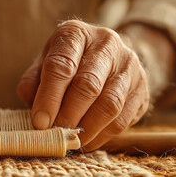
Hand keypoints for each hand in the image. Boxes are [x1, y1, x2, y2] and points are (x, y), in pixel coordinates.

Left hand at [17, 20, 148, 150]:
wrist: (109, 57)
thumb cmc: (69, 62)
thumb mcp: (45, 62)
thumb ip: (34, 81)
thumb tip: (34, 108)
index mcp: (76, 34)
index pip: (61, 65)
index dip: (49, 97)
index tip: (40, 122)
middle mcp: (106, 43)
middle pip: (88, 84)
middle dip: (68, 114)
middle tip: (55, 133)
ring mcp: (129, 65)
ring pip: (109, 103)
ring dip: (87, 128)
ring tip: (70, 140)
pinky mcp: (142, 88)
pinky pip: (122, 118)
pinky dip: (102, 136)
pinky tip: (86, 142)